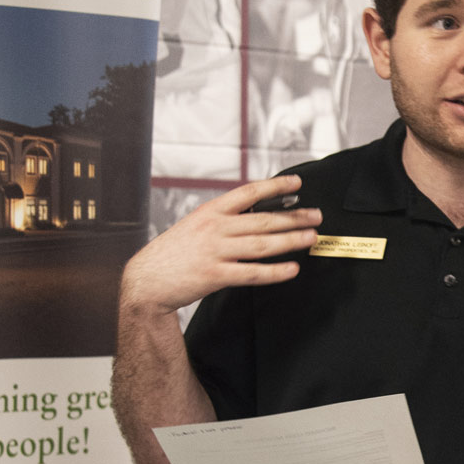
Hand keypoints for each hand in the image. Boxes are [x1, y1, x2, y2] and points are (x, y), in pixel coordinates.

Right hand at [119, 175, 320, 316]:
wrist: (146, 281)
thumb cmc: (172, 254)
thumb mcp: (194, 226)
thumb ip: (222, 220)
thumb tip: (255, 216)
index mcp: (210, 211)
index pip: (249, 192)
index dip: (275, 186)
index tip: (297, 183)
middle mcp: (214, 228)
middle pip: (263, 219)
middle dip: (294, 217)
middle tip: (317, 216)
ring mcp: (215, 251)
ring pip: (262, 244)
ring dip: (291, 240)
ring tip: (311, 237)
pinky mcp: (215, 275)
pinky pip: (253, 272)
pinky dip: (275, 271)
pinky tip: (292, 269)